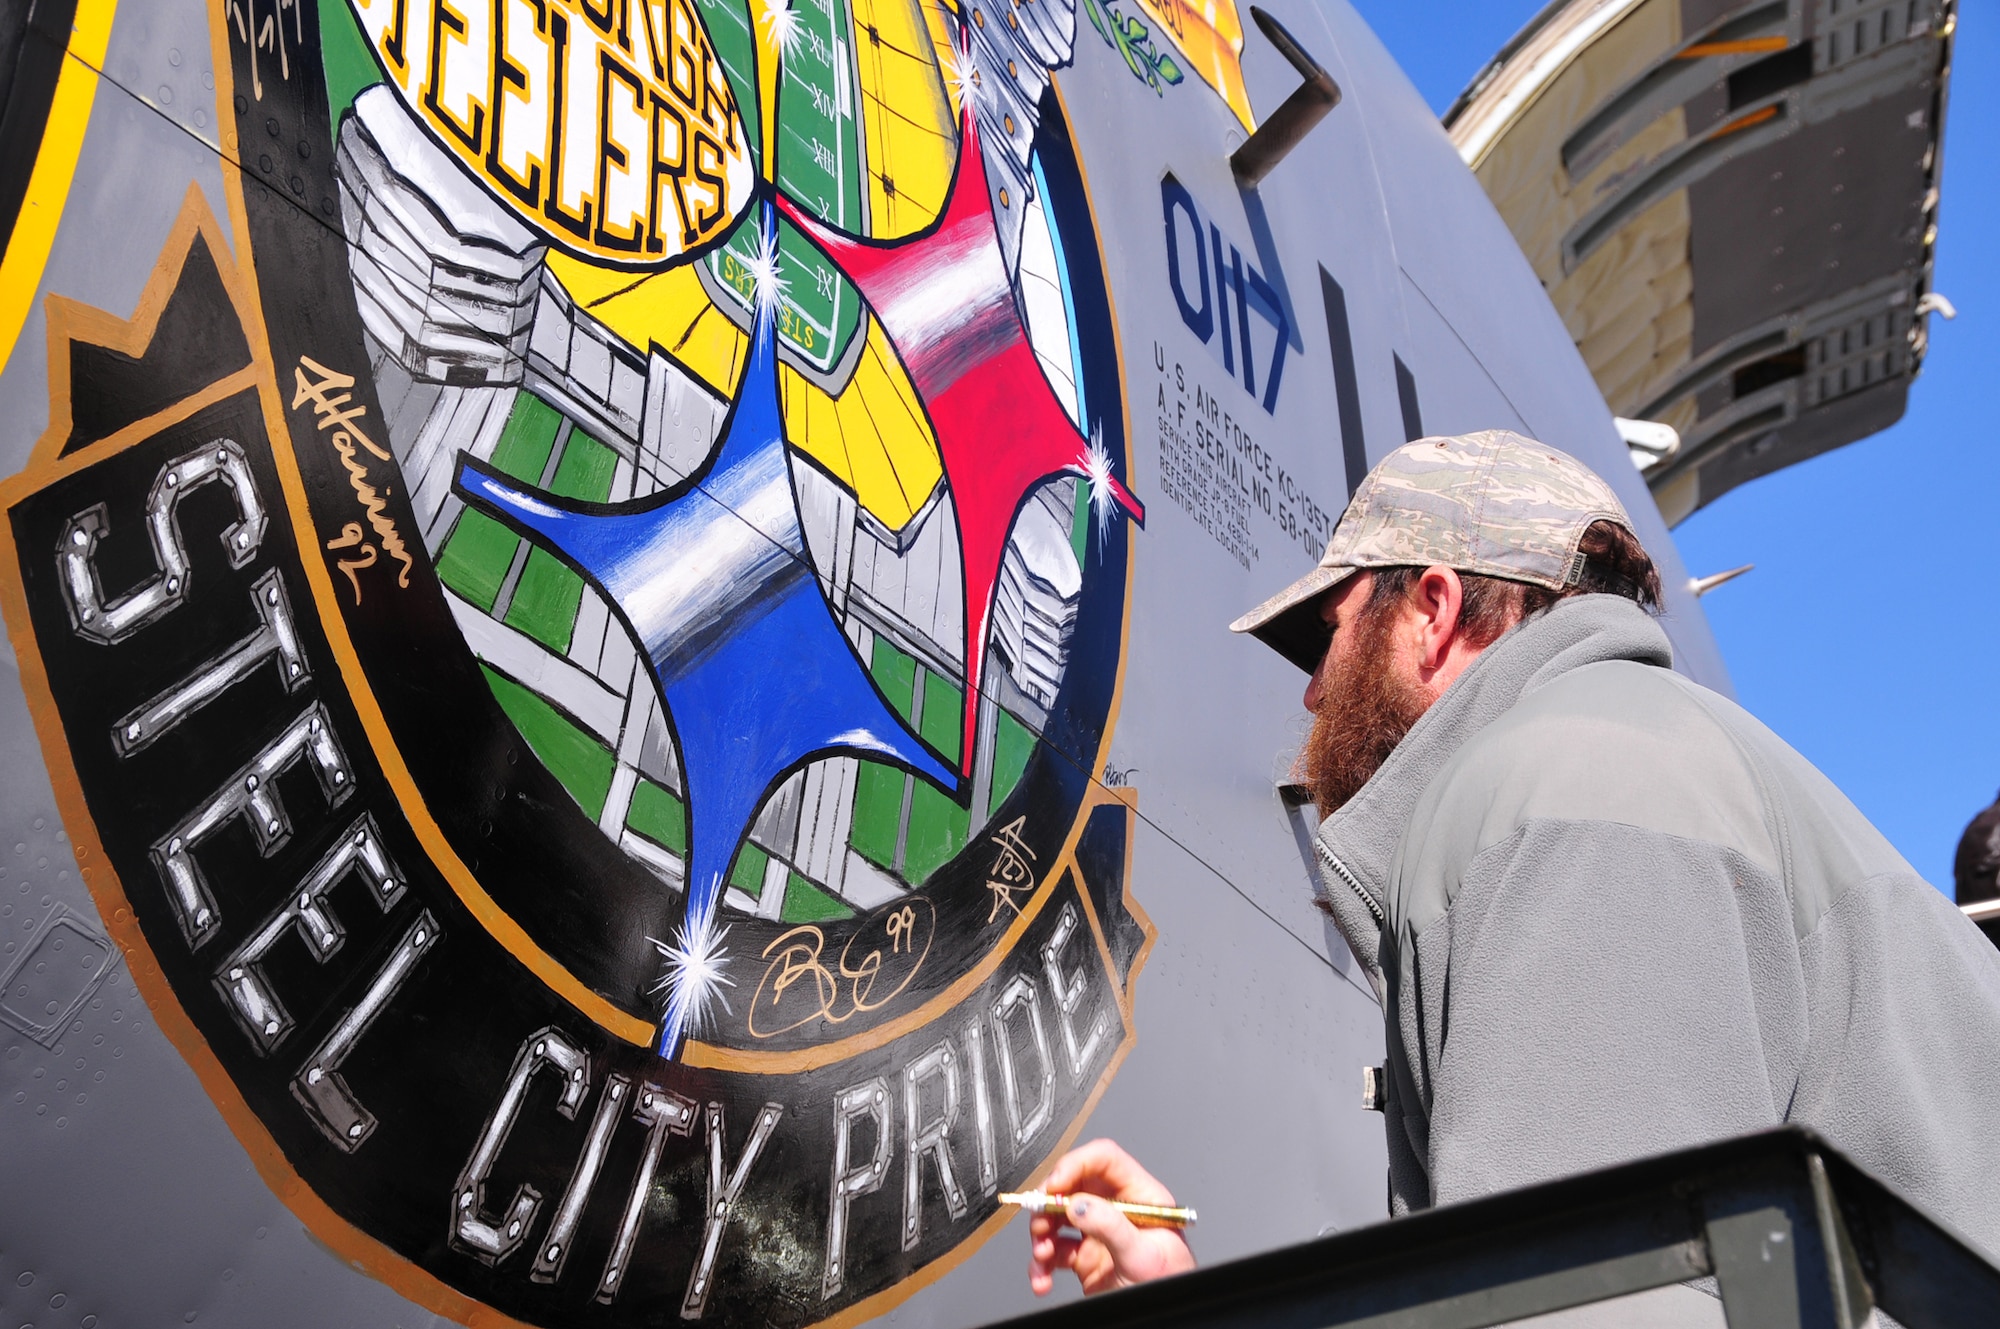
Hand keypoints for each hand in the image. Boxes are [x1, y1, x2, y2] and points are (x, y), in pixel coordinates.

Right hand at [1027, 1138, 1195, 1295]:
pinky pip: (1055, 1250)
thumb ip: (1111, 1228)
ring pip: (1058, 1216)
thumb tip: (1078, 1205)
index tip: (1056, 1185)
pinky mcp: (1085, 1257)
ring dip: (1041, 1234)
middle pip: (1075, 1185)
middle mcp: (1118, 1210)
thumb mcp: (1142, 1255)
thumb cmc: (1169, 1284)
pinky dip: (1042, 1264)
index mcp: (1141, 1197)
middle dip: (1050, 1202)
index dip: (1077, 1164)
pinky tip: (1043, 1278)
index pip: (1106, 1161)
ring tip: (1041, 1254)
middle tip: (1040, 1219)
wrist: (1165, 1319)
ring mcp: (1100, 1233)